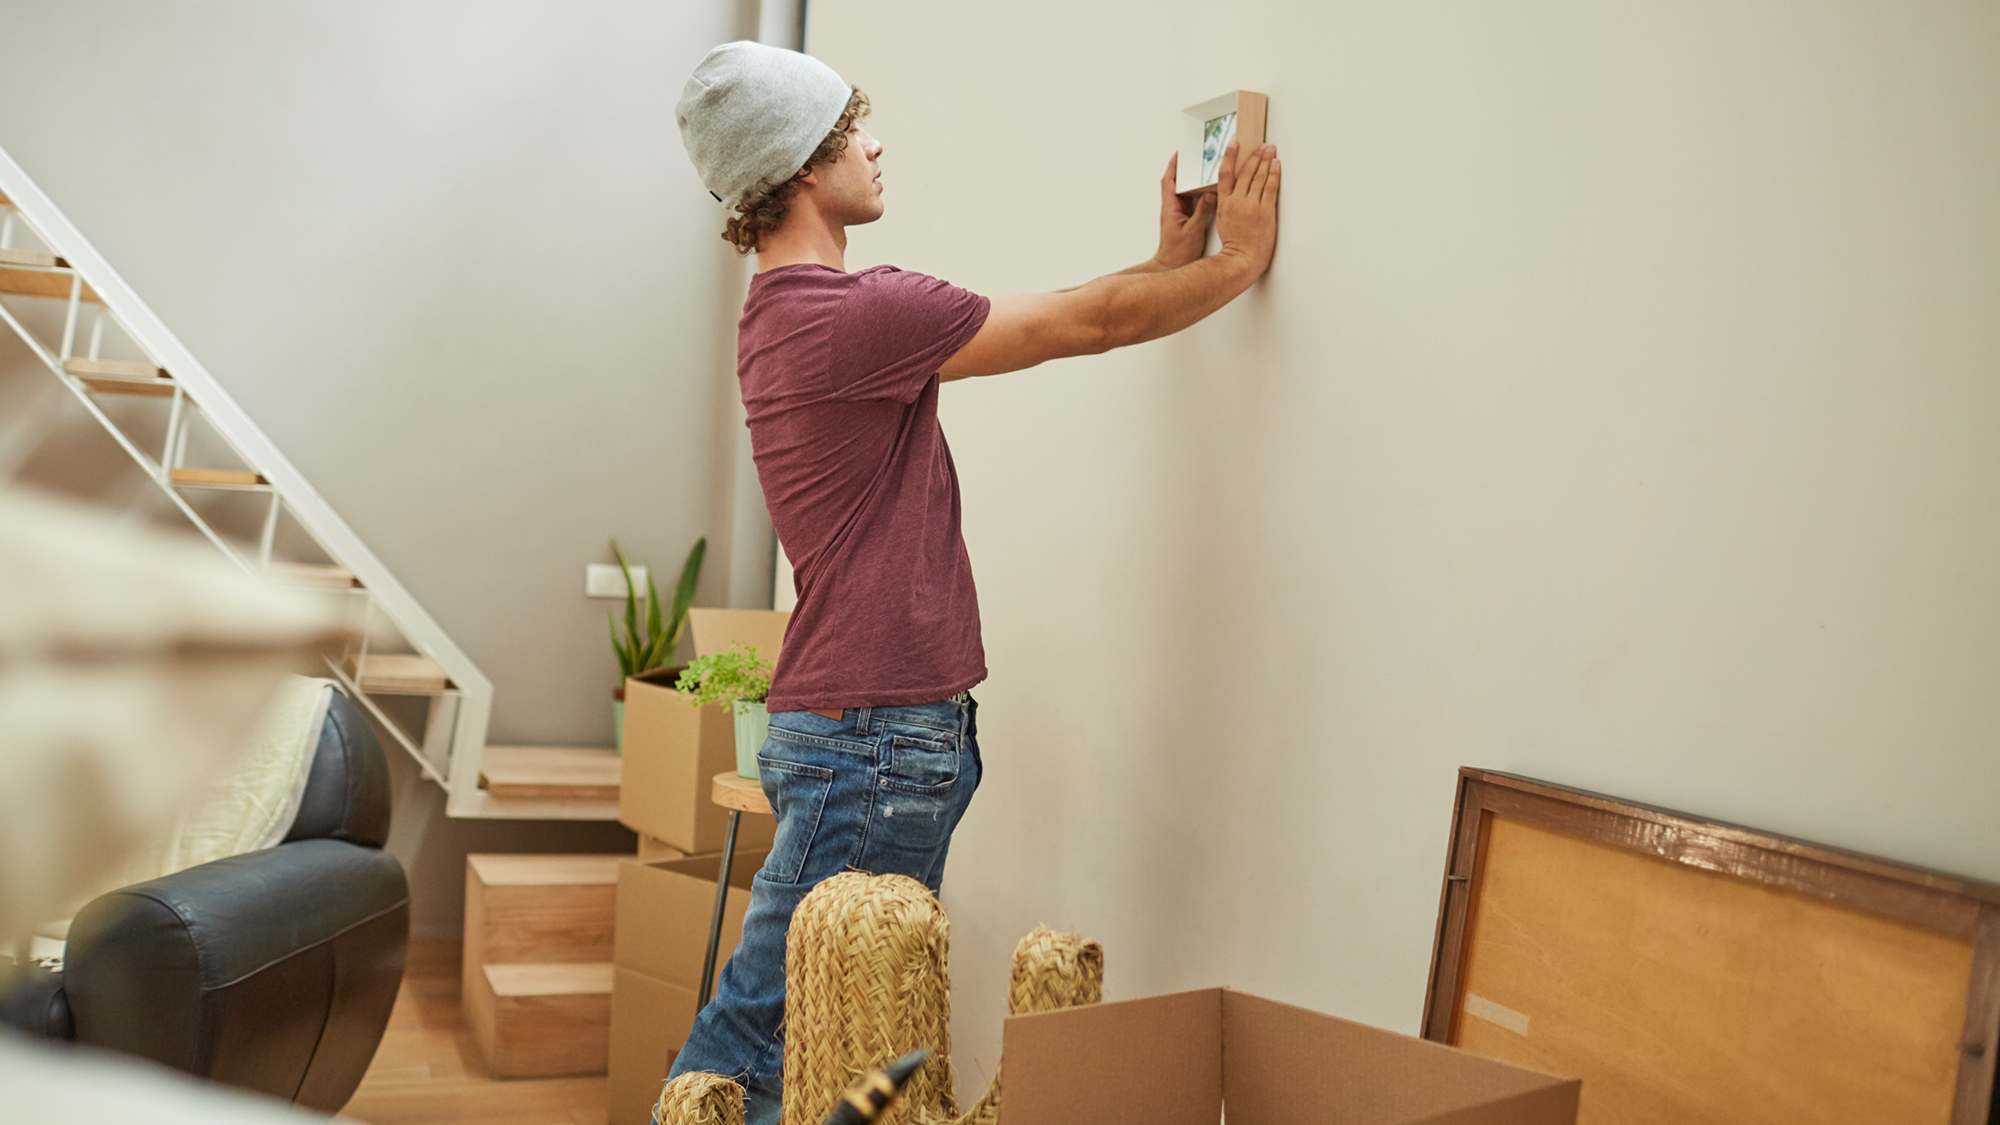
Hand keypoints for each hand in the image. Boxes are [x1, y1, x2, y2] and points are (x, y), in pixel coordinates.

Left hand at [1151, 153, 1215, 268]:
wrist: (1172, 266)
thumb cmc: (1178, 252)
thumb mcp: (1193, 230)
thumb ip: (1202, 211)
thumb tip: (1210, 195)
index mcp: (1170, 208)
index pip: (1169, 181)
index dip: (1173, 166)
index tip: (1179, 153)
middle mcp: (1173, 208)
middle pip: (1178, 183)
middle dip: (1185, 169)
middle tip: (1196, 158)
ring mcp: (1179, 213)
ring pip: (1186, 192)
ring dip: (1193, 181)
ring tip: (1205, 170)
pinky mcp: (1186, 219)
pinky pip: (1192, 201)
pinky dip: (1199, 193)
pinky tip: (1209, 190)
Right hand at [1214, 140, 1279, 276]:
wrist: (1241, 260)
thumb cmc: (1234, 245)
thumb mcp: (1223, 222)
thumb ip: (1227, 205)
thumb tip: (1233, 193)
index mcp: (1224, 204)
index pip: (1225, 174)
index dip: (1230, 156)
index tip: (1234, 143)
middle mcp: (1236, 202)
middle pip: (1245, 172)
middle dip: (1254, 155)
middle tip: (1262, 144)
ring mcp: (1251, 206)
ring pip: (1258, 177)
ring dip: (1265, 160)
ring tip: (1270, 149)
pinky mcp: (1264, 212)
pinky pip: (1270, 188)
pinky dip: (1273, 174)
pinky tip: (1276, 164)